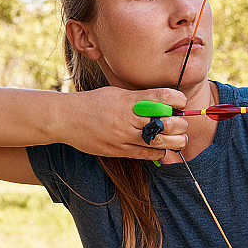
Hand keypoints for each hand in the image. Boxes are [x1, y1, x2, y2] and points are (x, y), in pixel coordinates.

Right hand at [57, 86, 187, 159]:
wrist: (65, 118)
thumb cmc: (93, 102)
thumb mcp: (117, 93)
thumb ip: (139, 98)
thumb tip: (164, 102)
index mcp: (128, 100)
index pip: (161, 98)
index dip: (177, 100)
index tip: (181, 102)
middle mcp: (127, 117)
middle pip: (165, 122)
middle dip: (180, 123)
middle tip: (182, 123)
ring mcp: (122, 136)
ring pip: (159, 141)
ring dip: (175, 141)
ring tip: (180, 139)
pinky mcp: (117, 151)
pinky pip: (145, 154)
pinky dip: (158, 152)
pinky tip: (162, 148)